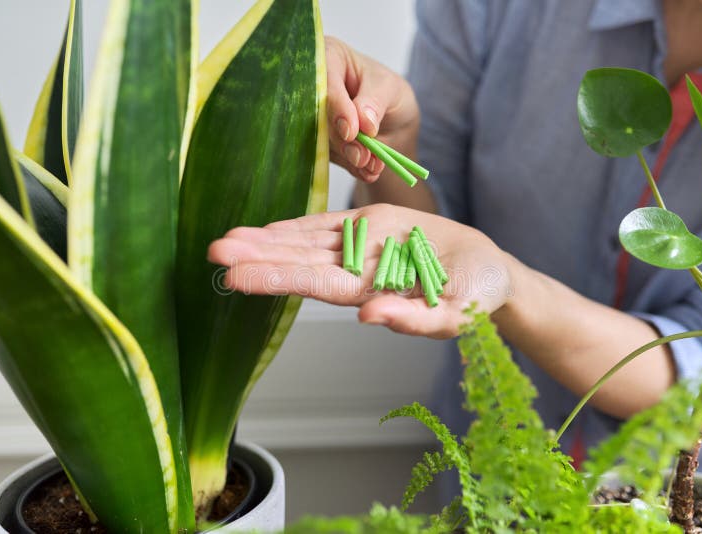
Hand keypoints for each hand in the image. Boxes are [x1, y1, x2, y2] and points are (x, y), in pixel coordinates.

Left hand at [208, 204, 513, 338]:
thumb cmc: (478, 297)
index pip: (314, 285)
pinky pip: (326, 224)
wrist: (488, 270)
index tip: (235, 278)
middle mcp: (357, 270)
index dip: (275, 279)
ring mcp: (361, 246)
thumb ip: (415, 319)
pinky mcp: (372, 224)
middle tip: (213, 253)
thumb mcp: (458, 313)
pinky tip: (266, 228)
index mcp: (372, 292)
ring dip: (266, 240)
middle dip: (256, 258)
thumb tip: (370, 318)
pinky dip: (295, 225)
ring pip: (305, 242)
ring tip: (226, 239)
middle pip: (298, 263)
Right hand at [326, 37, 419, 183]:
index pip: (325, 83)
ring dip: (348, 156)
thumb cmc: (390, 92)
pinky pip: (328, 156)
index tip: (351, 131)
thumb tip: (363, 122)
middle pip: (318, 115)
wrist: (394, 121)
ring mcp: (313, 115)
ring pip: (321, 139)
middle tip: (362, 157)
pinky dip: (350, 165)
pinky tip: (367, 171)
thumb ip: (375, 102)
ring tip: (372, 166)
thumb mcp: (390, 89)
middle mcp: (314, 85)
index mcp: (328, 57)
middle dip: (342, 140)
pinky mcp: (318, 139)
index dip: (337, 109)